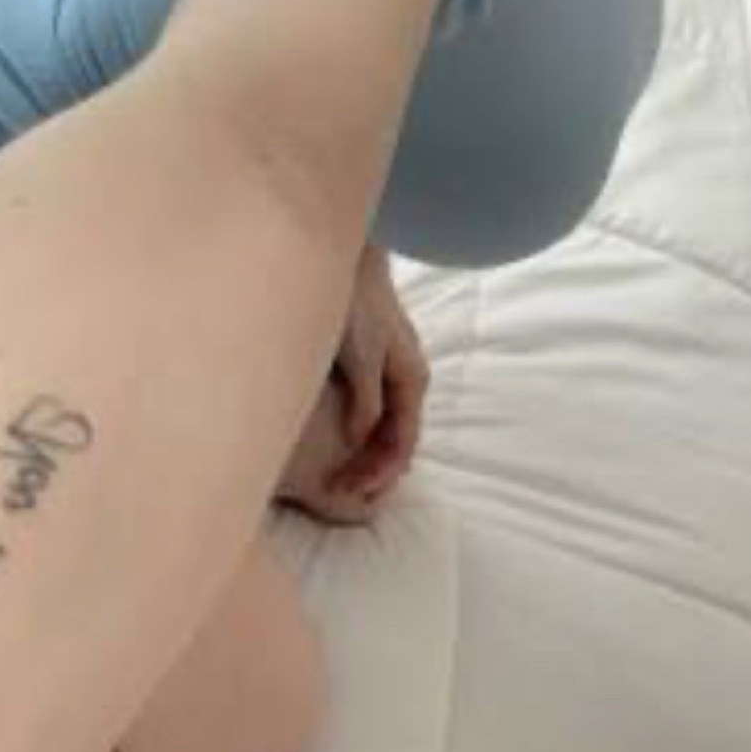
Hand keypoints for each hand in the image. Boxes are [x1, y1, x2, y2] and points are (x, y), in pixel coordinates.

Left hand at [326, 242, 429, 503]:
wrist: (346, 258)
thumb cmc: (358, 303)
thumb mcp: (362, 357)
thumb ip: (365, 400)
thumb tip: (362, 438)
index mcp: (412, 379)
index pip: (403, 442)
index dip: (380, 473)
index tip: (352, 493)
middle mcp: (406, 376)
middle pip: (395, 437)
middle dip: (372, 468)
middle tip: (340, 493)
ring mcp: (389, 367)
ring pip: (382, 423)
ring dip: (364, 451)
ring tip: (338, 474)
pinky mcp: (370, 358)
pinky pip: (370, 406)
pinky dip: (357, 429)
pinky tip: (338, 438)